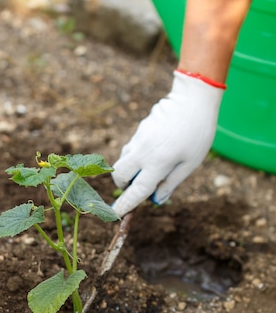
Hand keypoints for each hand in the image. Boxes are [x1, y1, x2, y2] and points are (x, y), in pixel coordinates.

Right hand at [112, 70, 224, 216]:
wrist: (193, 99)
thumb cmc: (198, 133)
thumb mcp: (190, 163)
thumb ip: (171, 182)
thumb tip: (156, 199)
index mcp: (158, 163)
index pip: (136, 190)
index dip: (125, 204)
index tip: (115, 213)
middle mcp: (143, 152)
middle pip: (119, 175)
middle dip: (123, 185)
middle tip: (136, 186)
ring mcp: (139, 139)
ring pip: (123, 160)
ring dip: (130, 170)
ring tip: (149, 168)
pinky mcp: (139, 129)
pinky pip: (131, 148)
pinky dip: (137, 156)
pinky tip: (154, 150)